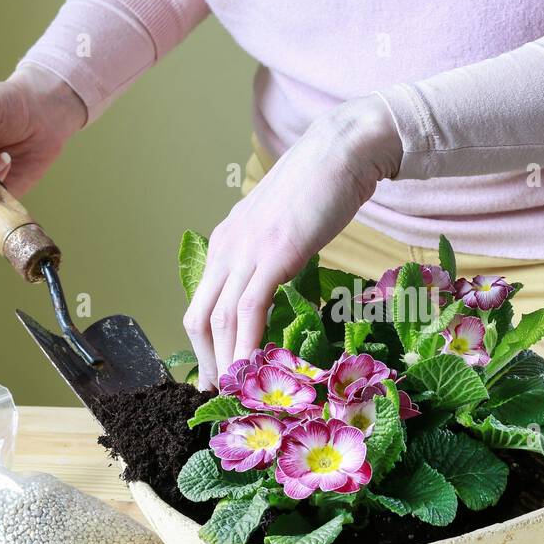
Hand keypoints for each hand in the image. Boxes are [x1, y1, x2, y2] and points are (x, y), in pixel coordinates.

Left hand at [185, 95, 402, 389]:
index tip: (217, 372)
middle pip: (199, 317)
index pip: (203, 301)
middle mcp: (227, 247)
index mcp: (227, 241)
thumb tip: (279, 287)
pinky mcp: (274, 253)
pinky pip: (250, 309)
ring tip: (236, 392)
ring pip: (220, 319)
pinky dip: (248, 344)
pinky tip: (255, 367)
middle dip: (208, 361)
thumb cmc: (324, 186)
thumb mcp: (286, 226)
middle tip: (221, 393)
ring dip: (227, 361)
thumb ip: (274, 255)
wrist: (344, 149)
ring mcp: (247, 250)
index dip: (205, 343)